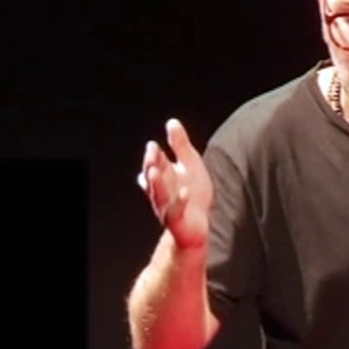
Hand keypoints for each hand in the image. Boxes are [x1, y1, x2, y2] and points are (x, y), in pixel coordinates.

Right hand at [137, 119, 212, 249]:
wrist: (196, 226)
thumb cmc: (192, 193)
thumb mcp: (189, 164)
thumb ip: (180, 144)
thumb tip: (171, 121)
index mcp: (163, 177)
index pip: (156, 164)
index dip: (154, 156)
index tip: (153, 145)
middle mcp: (161, 192)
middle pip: (154, 178)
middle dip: (151, 165)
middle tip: (151, 153)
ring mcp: (167, 207)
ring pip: (160, 195)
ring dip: (156, 184)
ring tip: (154, 171)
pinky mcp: (177, 221)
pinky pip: (177, 212)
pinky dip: (180, 202)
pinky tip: (184, 192)